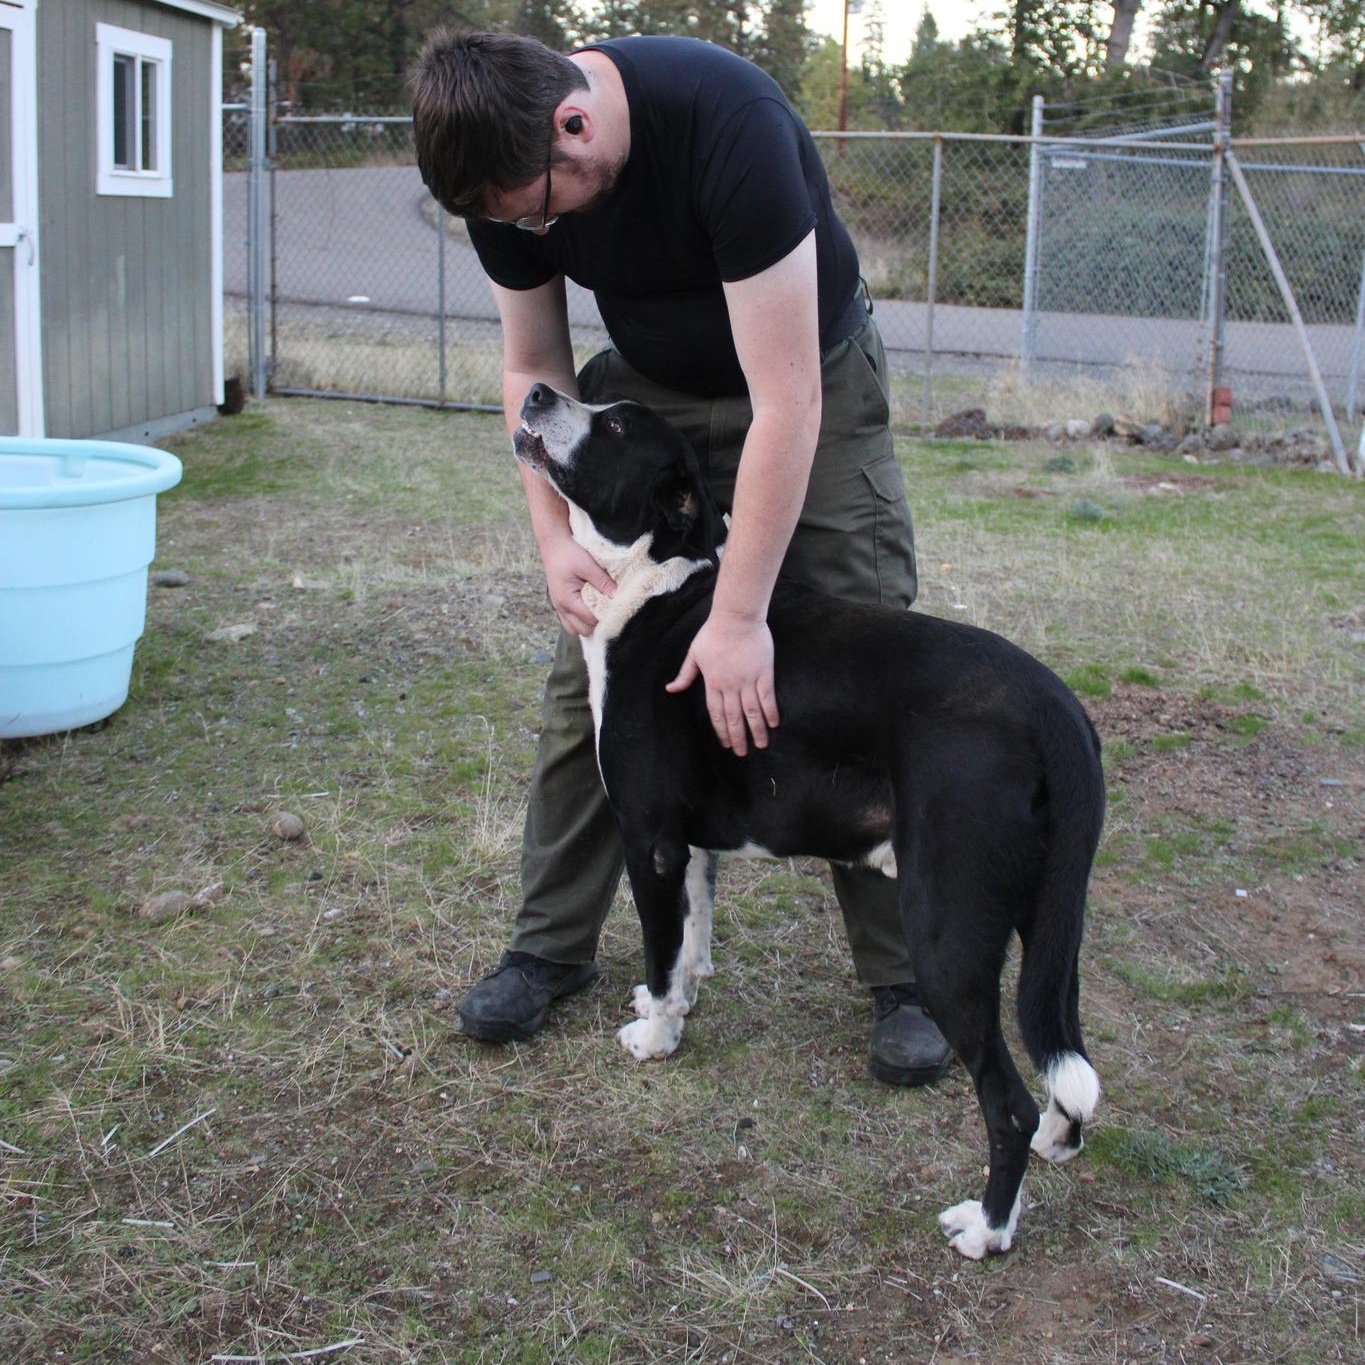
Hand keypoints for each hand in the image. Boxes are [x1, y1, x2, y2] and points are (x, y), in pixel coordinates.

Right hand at [541, 533, 615, 635]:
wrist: (553, 544)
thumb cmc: (569, 553)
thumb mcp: (588, 565)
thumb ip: (603, 582)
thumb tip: (617, 596)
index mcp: (567, 599)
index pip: (590, 620)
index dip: (605, 616)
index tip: (616, 608)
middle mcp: (561, 607)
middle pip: (583, 630)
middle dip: (597, 623)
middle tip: (608, 610)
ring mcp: (559, 607)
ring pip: (575, 629)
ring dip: (587, 624)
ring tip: (598, 611)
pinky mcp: (560, 604)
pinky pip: (570, 622)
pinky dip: (580, 620)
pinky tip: (590, 608)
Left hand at [666, 611, 779, 755]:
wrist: (736, 617)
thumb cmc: (713, 633)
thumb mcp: (694, 654)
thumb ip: (684, 674)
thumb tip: (670, 689)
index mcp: (712, 683)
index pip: (716, 713)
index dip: (721, 731)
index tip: (726, 744)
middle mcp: (729, 685)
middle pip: (733, 718)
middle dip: (737, 738)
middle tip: (741, 753)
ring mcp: (747, 680)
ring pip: (752, 712)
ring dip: (756, 731)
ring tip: (761, 745)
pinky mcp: (763, 672)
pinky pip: (767, 697)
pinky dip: (770, 712)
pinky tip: (773, 724)